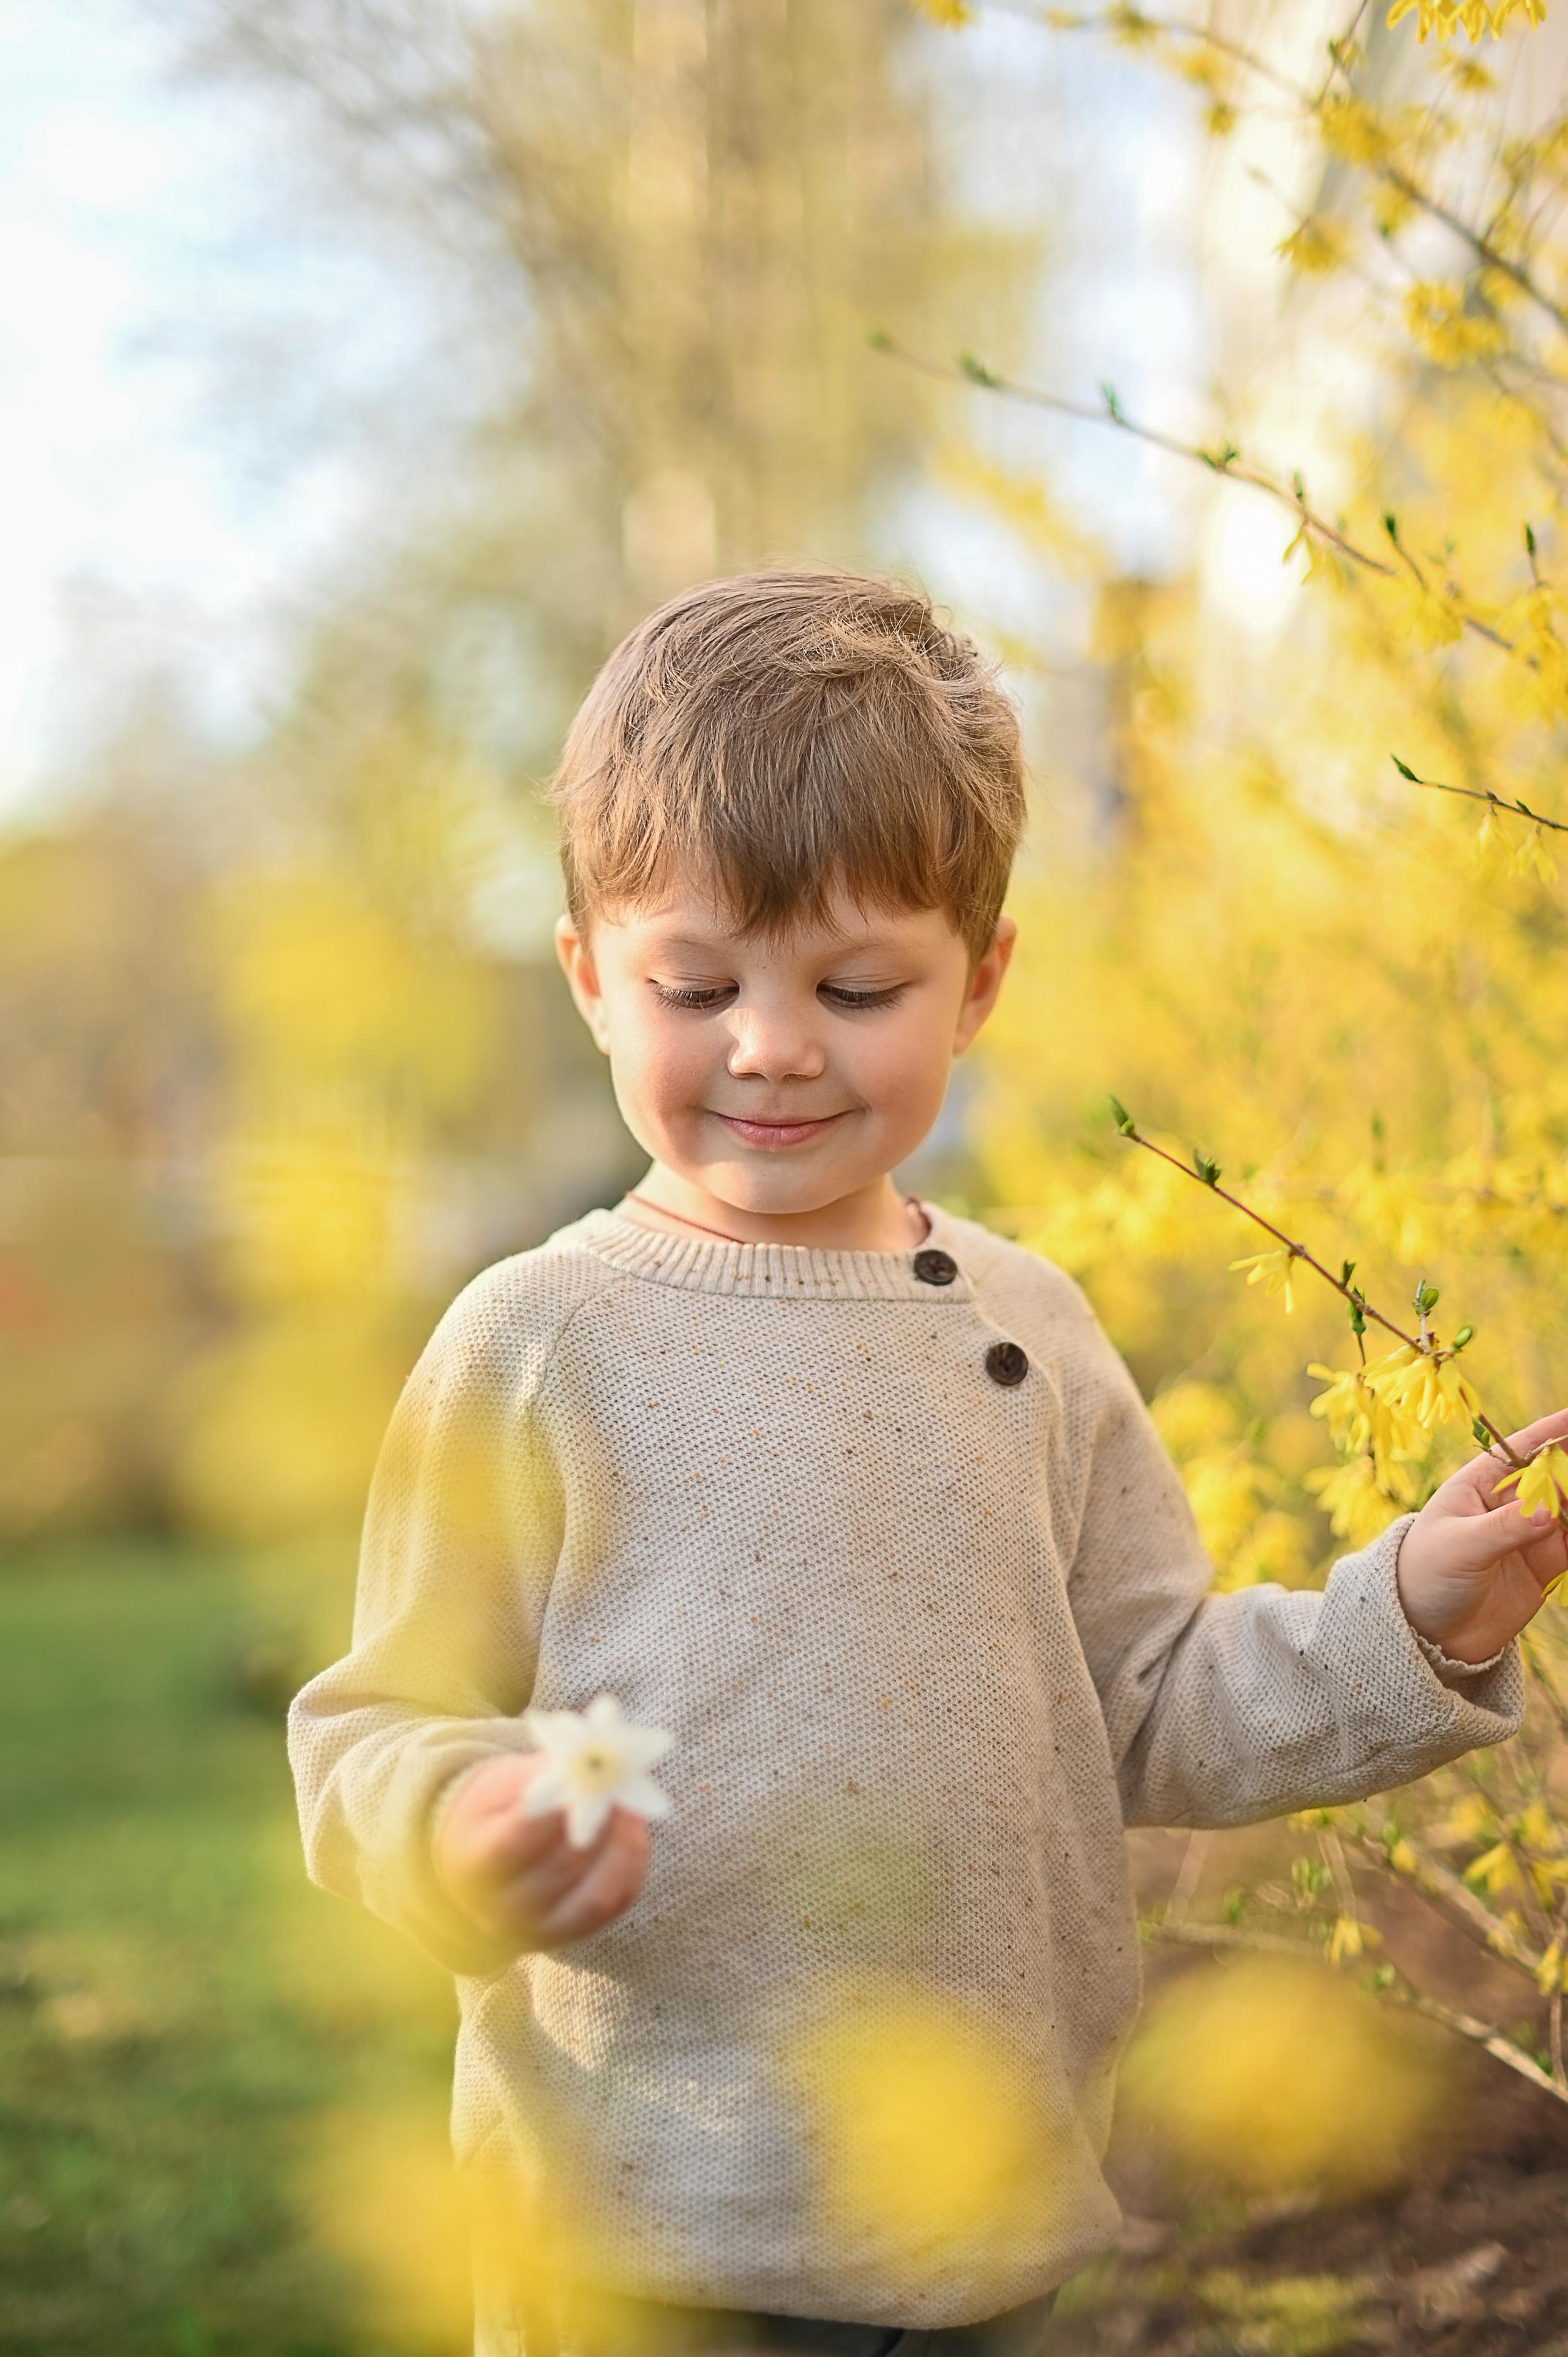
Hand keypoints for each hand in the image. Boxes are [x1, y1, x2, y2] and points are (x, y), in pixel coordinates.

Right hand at [433, 1752, 651, 1954]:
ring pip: (597, 1893)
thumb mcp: (501, 1784)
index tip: (591, 1774)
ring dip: (624, 1844)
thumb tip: (589, 1760)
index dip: (561, 1807)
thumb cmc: (493, 1815)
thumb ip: (542, 1773)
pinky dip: (632, 1864)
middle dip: (602, 1822)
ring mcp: (539, 1929)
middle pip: (564, 1866)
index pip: (519, 1838)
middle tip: (623, 1785)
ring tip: (632, 1806)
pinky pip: (616, 1902)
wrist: (480, 1866)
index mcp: (475, 1863)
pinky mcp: (573, 1933)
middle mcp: (503, 1908)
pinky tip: (633, 1831)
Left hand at [1396, 1407, 1567, 1663]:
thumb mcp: (1460, 1547)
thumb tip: (1551, 1509)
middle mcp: (1511, 1503)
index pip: (1525, 1448)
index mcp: (1481, 1483)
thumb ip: (1504, 1528)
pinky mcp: (1547, 1565)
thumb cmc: (1425, 1574)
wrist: (1425, 1631)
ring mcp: (1532, 1533)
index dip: (1556, 1430)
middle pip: (1558, 1477)